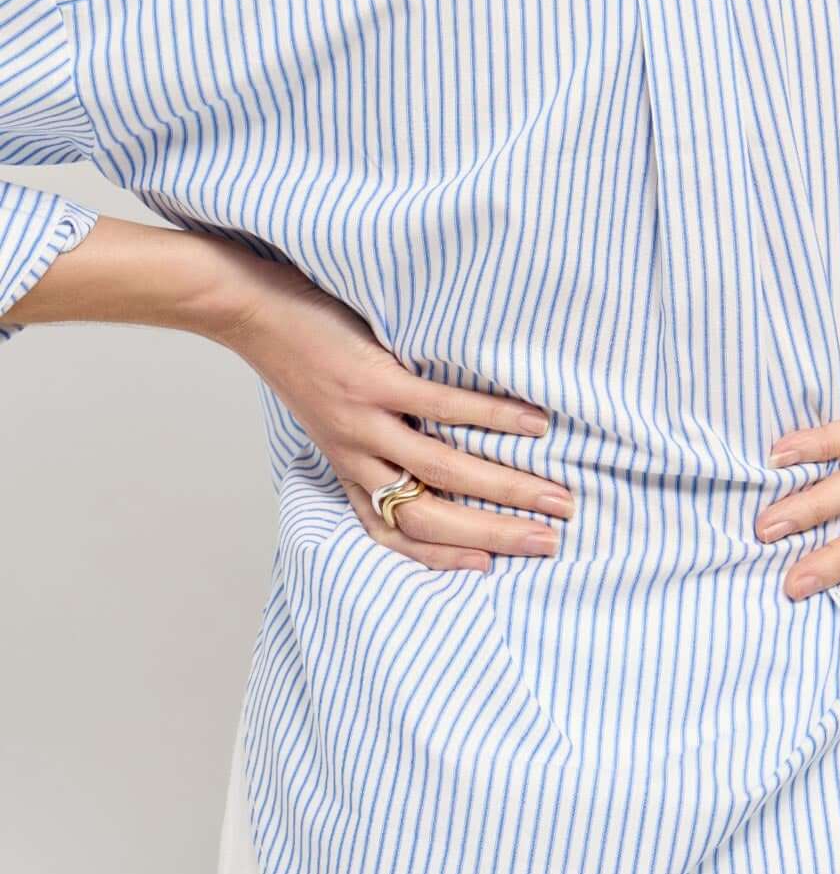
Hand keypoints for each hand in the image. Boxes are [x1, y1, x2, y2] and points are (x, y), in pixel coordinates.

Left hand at [221, 260, 572, 572]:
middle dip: (495, 534)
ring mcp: (364, 421)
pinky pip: (443, 408)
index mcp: (346, 466)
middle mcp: (355, 455)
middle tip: (550, 540)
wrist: (249, 310)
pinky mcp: (373, 381)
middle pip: (428, 516)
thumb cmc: (297, 353)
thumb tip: (430, 438)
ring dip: (506, 489)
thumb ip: (371, 433)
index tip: (490, 564)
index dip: (442, 556)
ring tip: (556, 494)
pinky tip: (532, 424)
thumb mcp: (328, 410)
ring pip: (443, 472)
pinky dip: (493, 419)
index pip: (392, 532)